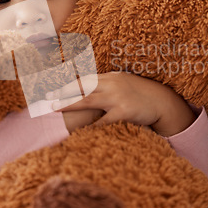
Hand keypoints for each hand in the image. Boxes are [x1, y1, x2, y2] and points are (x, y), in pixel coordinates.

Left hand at [47, 72, 194, 136]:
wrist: (162, 101)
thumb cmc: (140, 94)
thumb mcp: (122, 84)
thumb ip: (106, 84)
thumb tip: (87, 86)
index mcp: (110, 77)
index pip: (83, 78)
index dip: (66, 81)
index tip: (51, 84)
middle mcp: (112, 84)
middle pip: (81, 86)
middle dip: (62, 90)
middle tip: (46, 96)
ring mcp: (118, 97)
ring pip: (88, 99)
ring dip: (69, 103)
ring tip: (54, 108)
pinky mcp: (125, 111)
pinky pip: (104, 120)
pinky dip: (92, 126)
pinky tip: (81, 130)